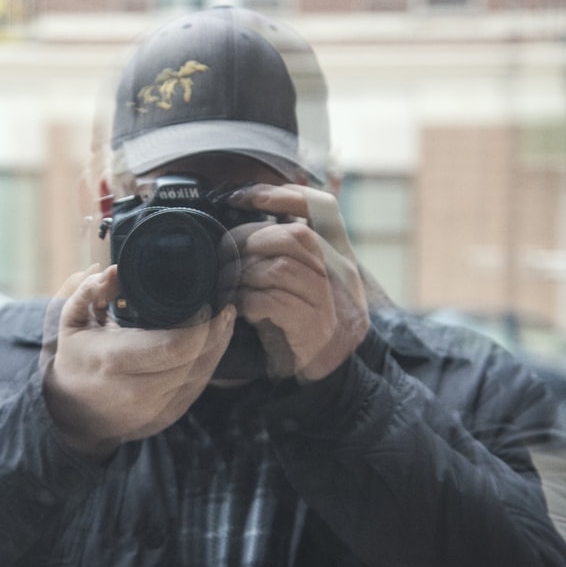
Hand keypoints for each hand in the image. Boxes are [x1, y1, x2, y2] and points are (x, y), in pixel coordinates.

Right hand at [41, 265, 236, 458]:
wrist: (74, 412)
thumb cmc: (76, 358)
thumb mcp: (70, 320)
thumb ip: (87, 291)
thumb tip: (113, 271)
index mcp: (114, 361)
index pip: (174, 346)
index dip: (200, 325)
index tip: (209, 303)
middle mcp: (137, 391)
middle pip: (195, 360)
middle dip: (217, 332)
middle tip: (226, 308)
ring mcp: (154, 409)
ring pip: (202, 375)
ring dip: (219, 348)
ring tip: (225, 322)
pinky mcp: (167, 417)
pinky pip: (197, 388)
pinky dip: (209, 365)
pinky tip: (214, 346)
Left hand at [227, 184, 368, 380]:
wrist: (317, 372)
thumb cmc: (297, 321)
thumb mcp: (295, 280)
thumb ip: (280, 252)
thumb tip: (236, 227)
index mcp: (337, 253)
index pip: (321, 206)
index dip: (284, 194)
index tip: (242, 196)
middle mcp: (340, 272)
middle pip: (296, 236)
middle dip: (251, 239)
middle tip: (225, 254)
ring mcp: (328, 299)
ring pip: (282, 268)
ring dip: (245, 274)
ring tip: (228, 285)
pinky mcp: (313, 325)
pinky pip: (274, 301)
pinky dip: (248, 301)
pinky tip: (239, 307)